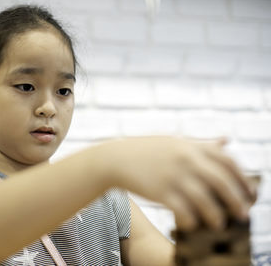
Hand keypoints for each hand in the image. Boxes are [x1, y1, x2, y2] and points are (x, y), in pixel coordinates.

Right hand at [98, 136, 253, 230]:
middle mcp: (185, 159)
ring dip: (216, 216)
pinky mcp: (160, 192)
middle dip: (236, 200)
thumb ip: (202, 143)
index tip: (250, 194)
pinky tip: (192, 225)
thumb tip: (227, 140)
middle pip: (221, 182)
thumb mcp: (175, 141)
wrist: (116, 158)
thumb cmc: (147, 150)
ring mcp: (172, 175)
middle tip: (242, 214)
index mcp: (191, 146)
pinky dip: (191, 221)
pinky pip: (183, 211)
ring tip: (219, 225)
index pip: (228, 162)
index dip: (243, 180)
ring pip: (205, 200)